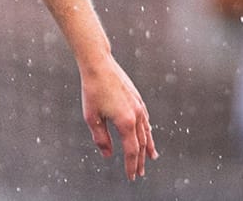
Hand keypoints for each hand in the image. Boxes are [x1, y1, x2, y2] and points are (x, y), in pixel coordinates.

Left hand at [79, 55, 157, 180]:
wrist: (99, 65)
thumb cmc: (92, 90)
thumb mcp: (91, 117)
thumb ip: (101, 138)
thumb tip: (107, 154)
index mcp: (125, 122)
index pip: (131, 150)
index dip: (131, 165)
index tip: (131, 176)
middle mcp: (137, 115)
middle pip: (141, 144)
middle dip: (139, 160)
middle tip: (139, 173)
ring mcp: (139, 107)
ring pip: (146, 132)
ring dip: (148, 147)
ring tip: (151, 158)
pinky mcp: (138, 99)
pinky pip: (145, 121)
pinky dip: (147, 131)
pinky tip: (147, 134)